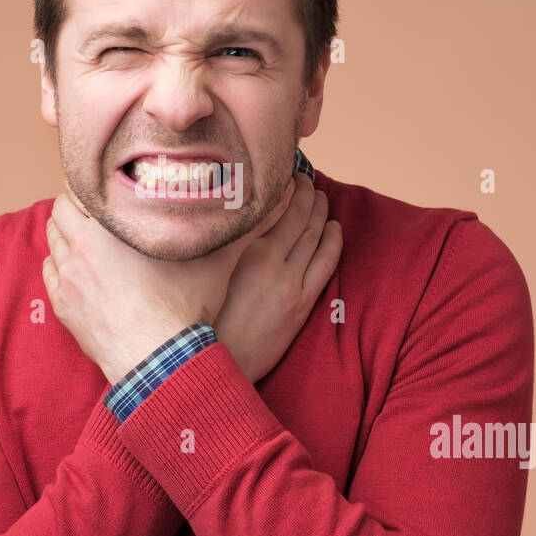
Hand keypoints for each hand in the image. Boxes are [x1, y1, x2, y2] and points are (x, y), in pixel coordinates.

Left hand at [43, 189, 261, 384]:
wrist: (159, 362)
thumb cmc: (185, 309)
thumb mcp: (214, 260)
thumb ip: (233, 224)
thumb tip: (272, 197)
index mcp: (109, 227)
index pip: (82, 187)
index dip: (94, 183)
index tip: (108, 186)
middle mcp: (80, 248)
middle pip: (60, 209)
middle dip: (76, 206)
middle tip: (98, 210)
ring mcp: (67, 280)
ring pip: (52, 240)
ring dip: (66, 233)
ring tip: (89, 236)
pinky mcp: (63, 307)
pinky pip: (49, 273)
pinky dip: (60, 264)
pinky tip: (80, 267)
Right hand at [213, 174, 342, 382]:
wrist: (217, 363)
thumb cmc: (201, 318)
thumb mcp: (204, 272)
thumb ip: (219, 242)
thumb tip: (226, 215)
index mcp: (242, 250)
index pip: (270, 206)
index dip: (281, 187)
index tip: (281, 172)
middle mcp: (269, 261)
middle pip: (296, 215)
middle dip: (304, 192)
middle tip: (304, 176)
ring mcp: (290, 282)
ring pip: (314, 235)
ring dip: (320, 211)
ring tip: (320, 195)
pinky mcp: (302, 302)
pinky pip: (326, 262)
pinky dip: (333, 240)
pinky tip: (334, 227)